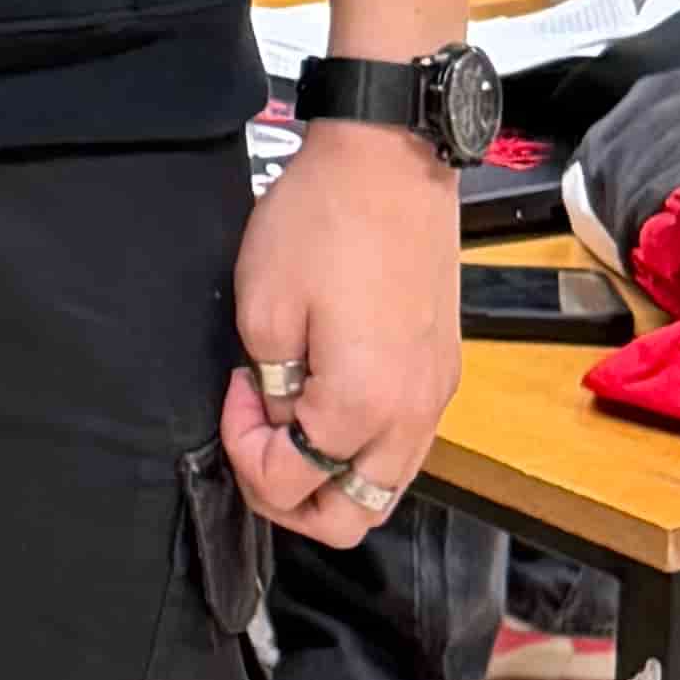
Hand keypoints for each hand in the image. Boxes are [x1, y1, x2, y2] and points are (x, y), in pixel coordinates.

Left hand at [223, 122, 457, 543]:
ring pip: (383, 488)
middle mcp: (413, 416)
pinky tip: (328, 398)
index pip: (291, 485)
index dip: (245, 452)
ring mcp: (436, 397)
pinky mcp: (443, 372)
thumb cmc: (324, 222)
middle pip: (350, 518)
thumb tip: (283, 421)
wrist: (391, 162)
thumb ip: (273, 390)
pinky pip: (405, 446)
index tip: (237, 393)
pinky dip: (362, 448)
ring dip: (330, 478)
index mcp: (363, 406)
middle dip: (289, 496)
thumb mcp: (264, 308)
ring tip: (291, 419)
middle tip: (256, 440)